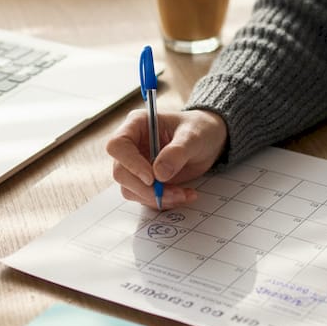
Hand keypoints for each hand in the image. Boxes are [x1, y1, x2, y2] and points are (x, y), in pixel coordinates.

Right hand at [105, 109, 227, 208]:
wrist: (209, 140)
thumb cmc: (200, 129)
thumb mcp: (193, 137)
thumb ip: (177, 152)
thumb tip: (159, 174)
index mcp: (137, 125)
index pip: (118, 146)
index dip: (130, 163)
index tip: (152, 178)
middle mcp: (132, 145)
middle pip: (121, 173)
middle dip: (146, 189)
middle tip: (174, 193)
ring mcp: (136, 165)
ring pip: (131, 190)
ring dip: (156, 198)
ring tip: (184, 194)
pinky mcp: (145, 181)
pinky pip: (144, 197)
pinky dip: (164, 201)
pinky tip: (184, 194)